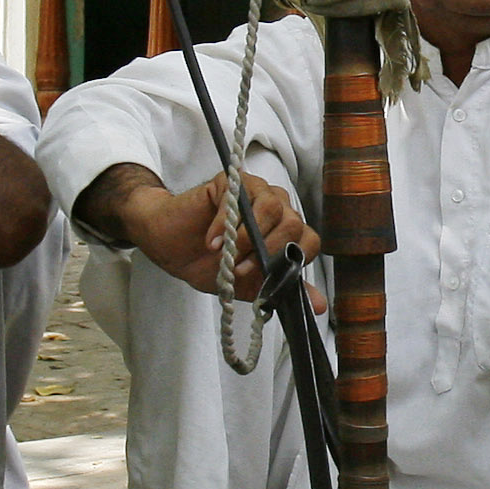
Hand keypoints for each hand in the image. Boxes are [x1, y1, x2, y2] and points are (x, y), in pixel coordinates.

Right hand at [102, 170, 318, 300]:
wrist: (170, 247)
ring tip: (226, 255)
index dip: (292, 261)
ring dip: (249, 237)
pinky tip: (212, 242)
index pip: (310, 240)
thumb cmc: (210, 263)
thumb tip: (318, 306)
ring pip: (272, 206)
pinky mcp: (230, 182)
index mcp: (285, 231)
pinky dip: (226, 224)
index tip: (267, 278)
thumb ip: (282, 290)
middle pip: (293, 223)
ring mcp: (254, 191)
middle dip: (268, 252)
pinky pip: (238, 197)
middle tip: (239, 269)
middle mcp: (276, 207)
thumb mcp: (250, 285)